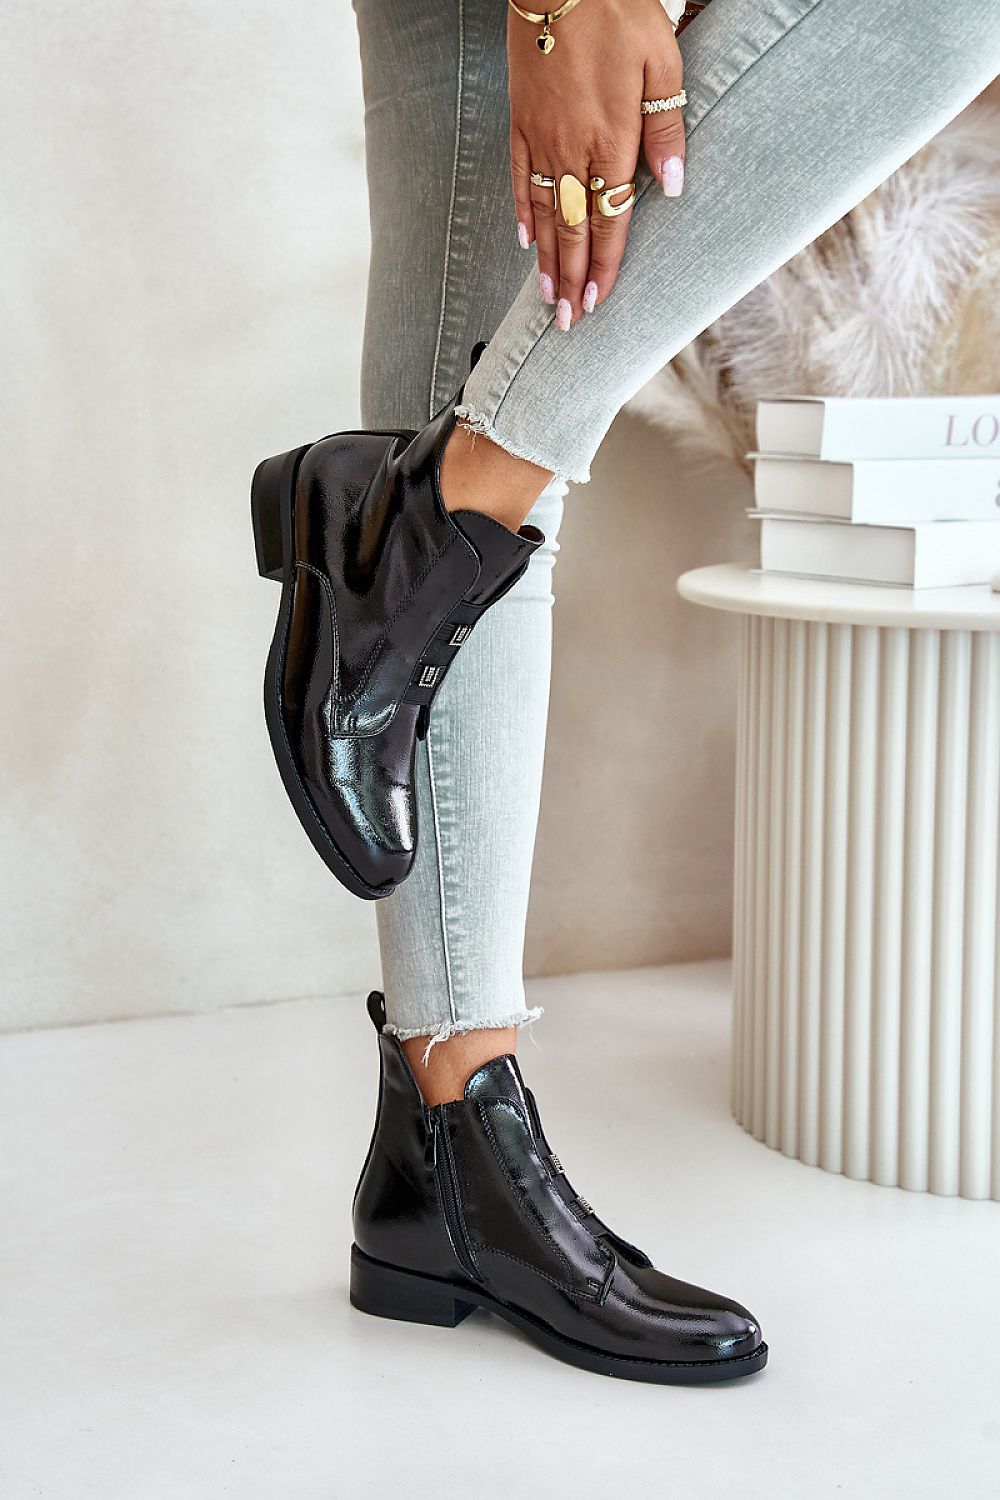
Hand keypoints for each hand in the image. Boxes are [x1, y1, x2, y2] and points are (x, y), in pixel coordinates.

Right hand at [508, 0, 684, 328]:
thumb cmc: (618, 14)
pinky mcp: (521, 121)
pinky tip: (527, 241)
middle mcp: (572, 150)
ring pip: (546, 214)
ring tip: (549, 298)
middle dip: (572, 281)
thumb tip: (670, 189)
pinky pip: (521, 179)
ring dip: (548, 261)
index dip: (605, 268)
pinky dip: (525, 213)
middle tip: (568, 323)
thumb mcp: (662, 64)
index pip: (610, 222)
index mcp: (611, 142)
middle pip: (574, 230)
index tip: (600, 303)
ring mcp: (541, 138)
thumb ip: (666, 130)